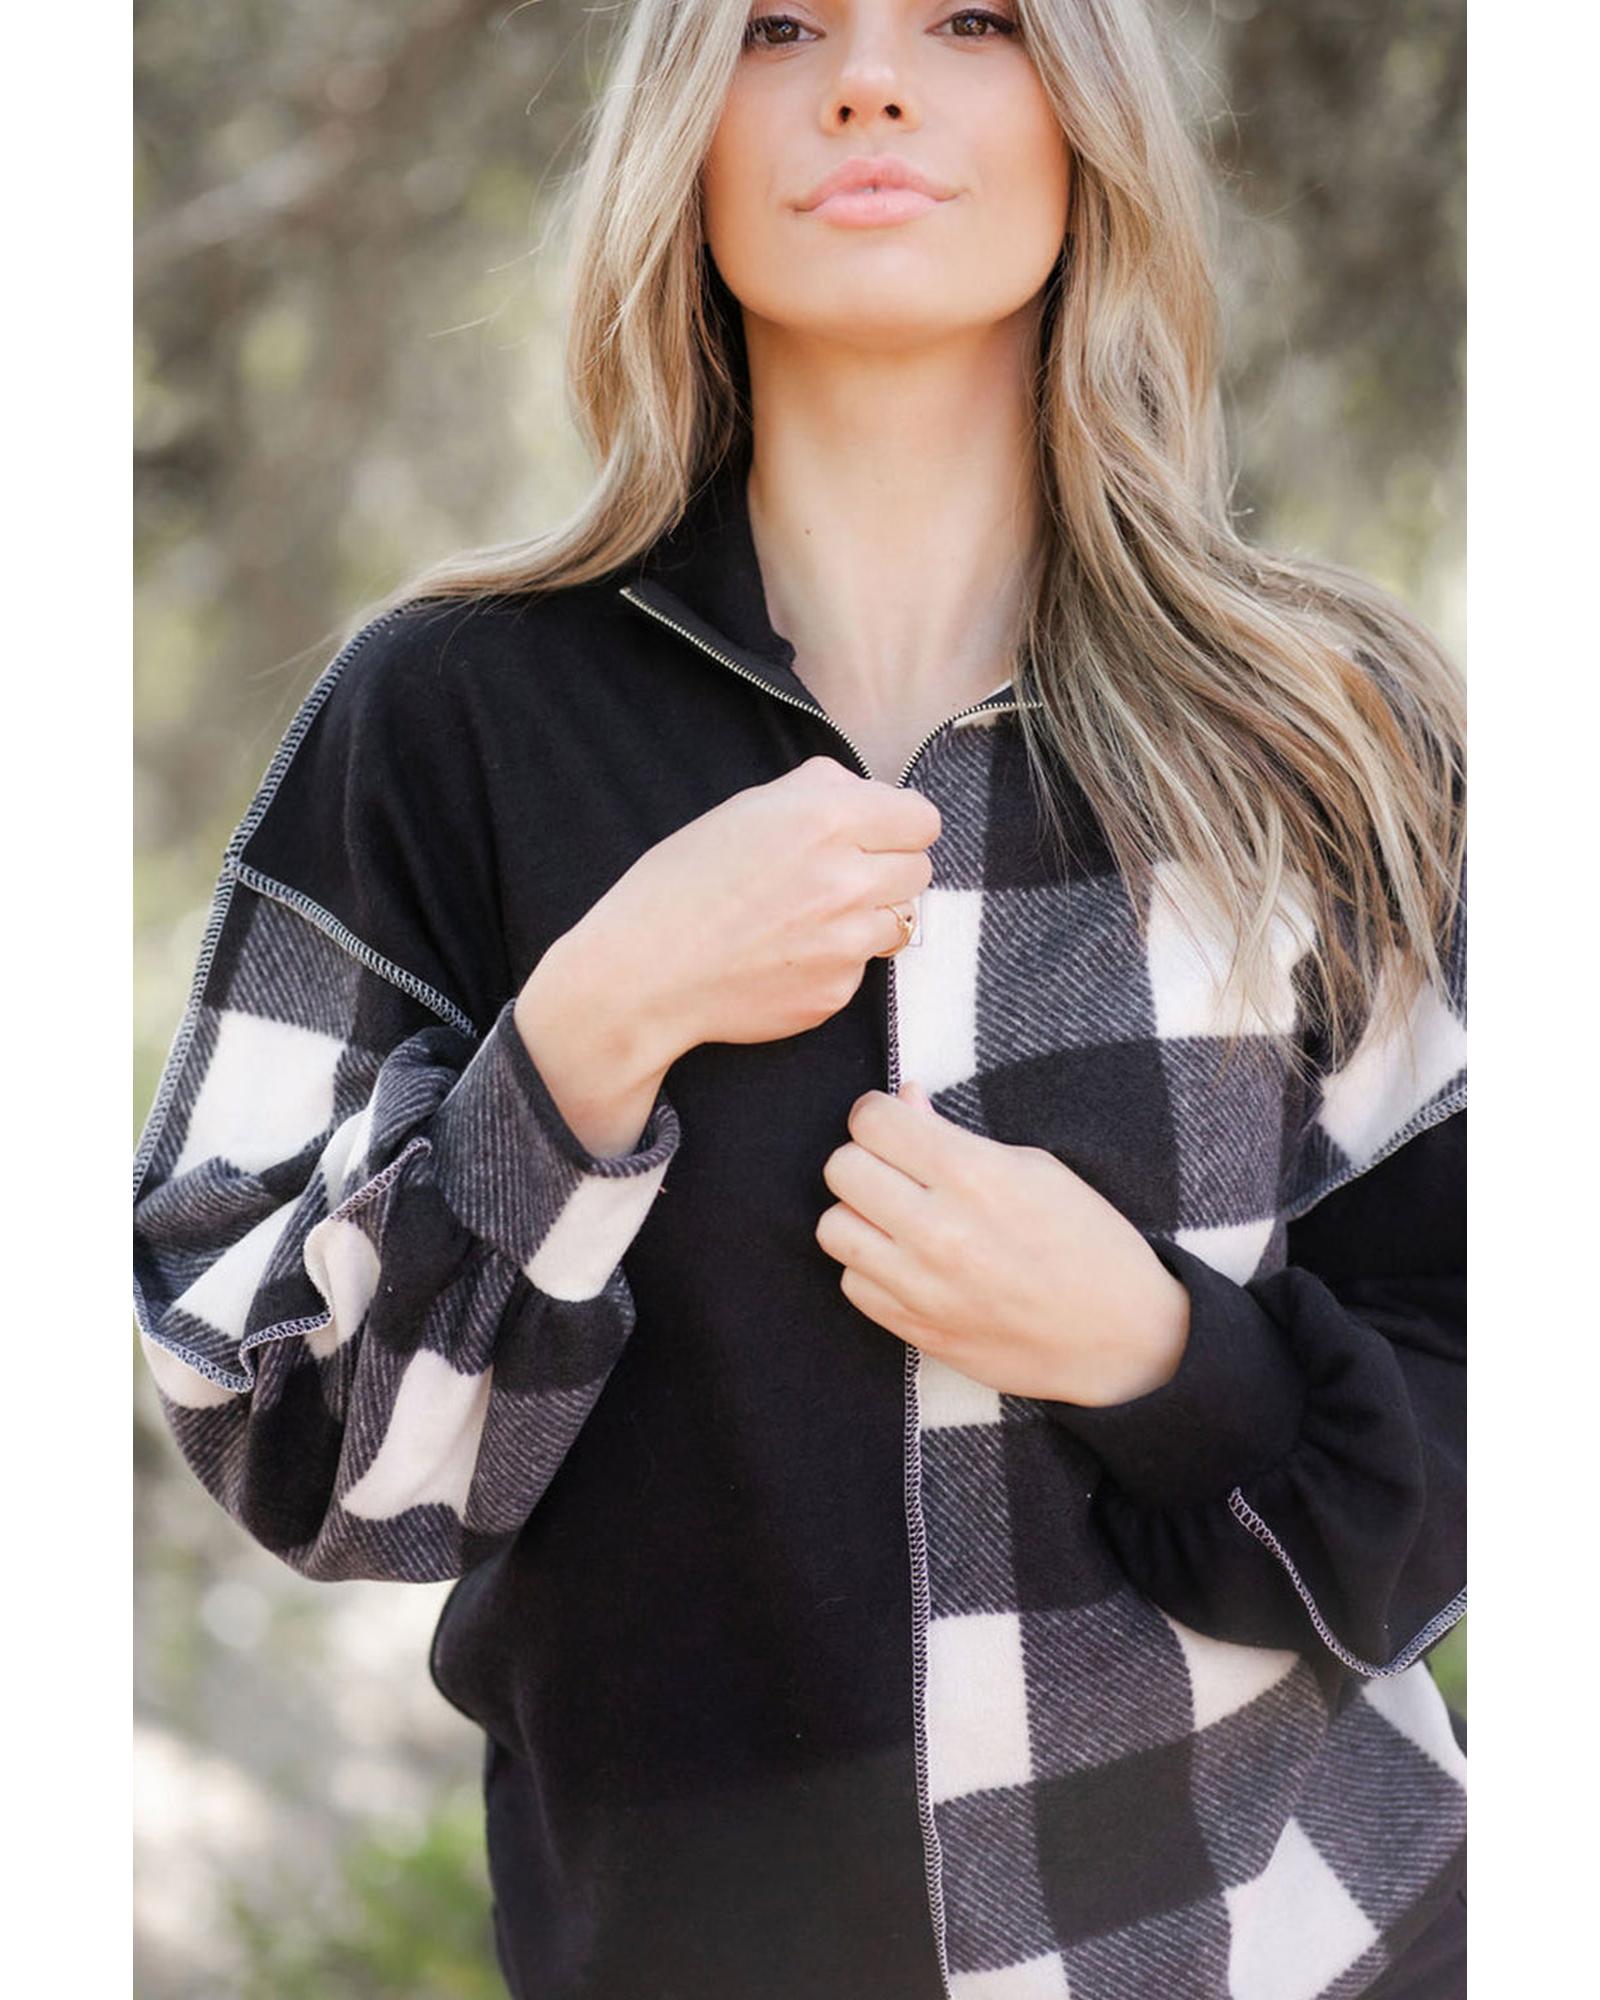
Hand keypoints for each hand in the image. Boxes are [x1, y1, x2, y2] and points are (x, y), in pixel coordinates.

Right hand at [572, 756, 940, 1064]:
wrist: (644, 973)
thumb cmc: (682, 884)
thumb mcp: (746, 809)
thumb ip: (818, 791)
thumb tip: (865, 793)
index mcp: (826, 820)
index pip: (923, 819)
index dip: (898, 824)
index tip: (875, 833)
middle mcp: (847, 880)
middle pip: (920, 869)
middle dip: (887, 868)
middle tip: (838, 875)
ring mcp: (847, 943)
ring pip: (900, 920)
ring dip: (867, 914)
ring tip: (810, 916)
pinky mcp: (837, 991)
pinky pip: (863, 966)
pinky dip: (837, 959)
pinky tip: (787, 954)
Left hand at [814, 1080, 1191, 1407]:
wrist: (1120, 1338)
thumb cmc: (1087, 1242)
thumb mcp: (1035, 1168)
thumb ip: (954, 1133)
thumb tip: (902, 1098)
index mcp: (974, 1175)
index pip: (871, 1121)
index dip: (877, 1113)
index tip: (894, 1122)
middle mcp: (939, 1231)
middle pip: (841, 1168)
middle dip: (865, 1158)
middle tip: (896, 1168)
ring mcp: (922, 1287)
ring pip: (832, 1228)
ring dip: (858, 1214)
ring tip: (896, 1217)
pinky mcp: (914, 1330)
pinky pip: (852, 1284)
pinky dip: (870, 1268)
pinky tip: (908, 1262)